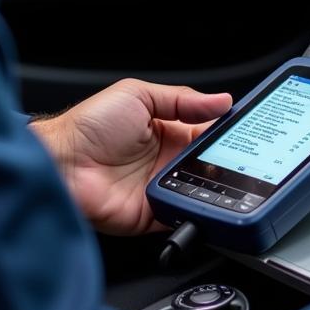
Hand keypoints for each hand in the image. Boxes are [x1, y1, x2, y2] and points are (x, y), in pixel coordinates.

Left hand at [31, 78, 231, 235]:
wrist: (60, 163)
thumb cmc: (90, 125)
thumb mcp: (139, 95)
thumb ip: (182, 98)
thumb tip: (221, 100)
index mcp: (167, 130)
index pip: (207, 131)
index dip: (227, 131)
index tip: (248, 129)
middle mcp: (167, 160)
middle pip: (209, 162)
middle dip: (227, 159)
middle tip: (244, 155)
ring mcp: (160, 187)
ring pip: (201, 189)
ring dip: (215, 184)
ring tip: (229, 177)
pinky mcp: (152, 214)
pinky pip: (181, 213)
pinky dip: (195, 210)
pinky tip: (204, 200)